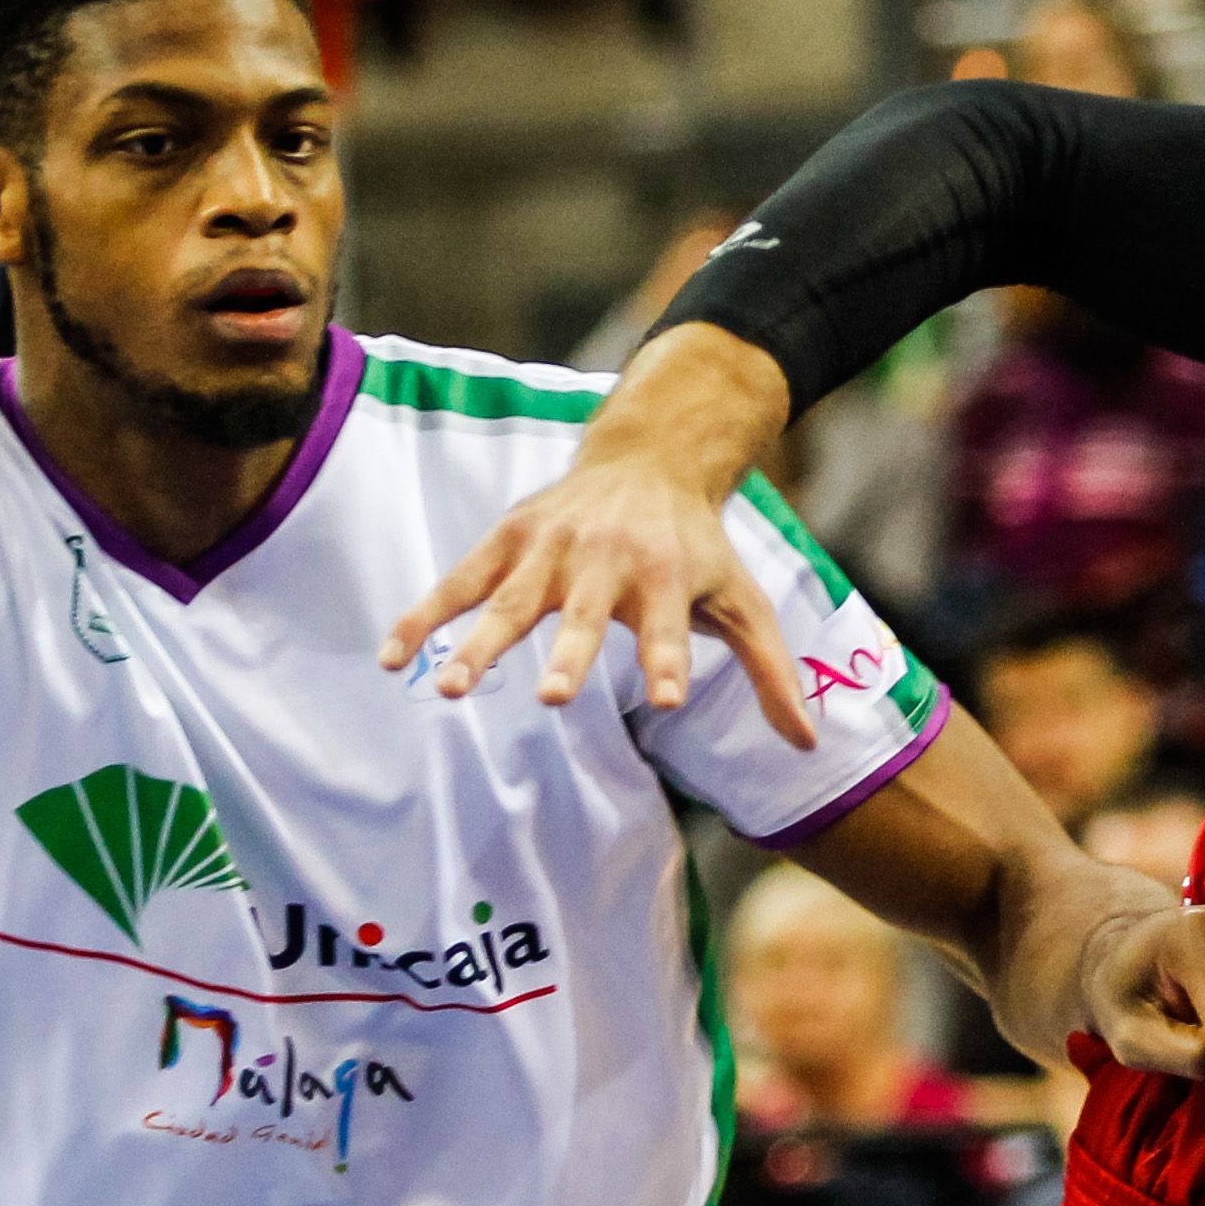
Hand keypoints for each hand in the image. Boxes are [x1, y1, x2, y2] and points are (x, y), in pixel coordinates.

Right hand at [382, 327, 817, 727]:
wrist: (649, 459)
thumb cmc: (698, 547)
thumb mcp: (743, 600)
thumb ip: (772, 673)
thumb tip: (810, 746)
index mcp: (667, 575)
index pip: (668, 627)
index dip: (669, 660)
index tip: (669, 698)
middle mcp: (607, 559)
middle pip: (582, 614)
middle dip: (567, 653)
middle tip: (551, 696)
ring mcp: (551, 547)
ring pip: (509, 600)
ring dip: (479, 644)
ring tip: (450, 690)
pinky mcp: (509, 537)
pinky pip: (459, 580)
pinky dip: (425, 614)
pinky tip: (394, 656)